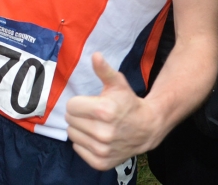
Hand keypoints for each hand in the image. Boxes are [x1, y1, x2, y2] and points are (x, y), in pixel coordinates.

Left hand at [66, 53, 165, 169]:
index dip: (79, 102)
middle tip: (93, 115)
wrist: (147, 128)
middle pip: (70, 120)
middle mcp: (103, 133)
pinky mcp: (101, 162)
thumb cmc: (128, 103)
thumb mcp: (118, 84)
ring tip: (95, 125)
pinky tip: (96, 138)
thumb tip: (95, 55)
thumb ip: (104, 70)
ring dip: (80, 129)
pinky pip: (78, 149)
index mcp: (104, 111)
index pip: (71, 106)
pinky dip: (84, 143)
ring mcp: (102, 149)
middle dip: (79, 115)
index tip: (90, 103)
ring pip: (72, 135)